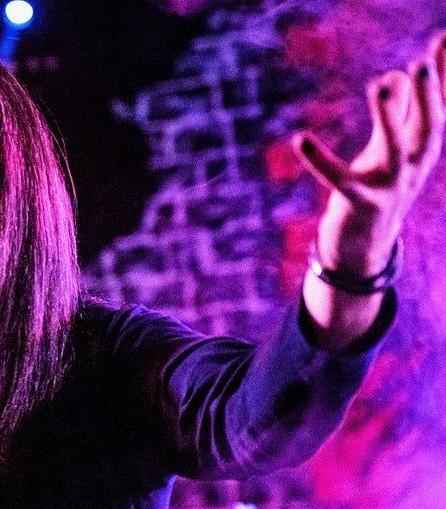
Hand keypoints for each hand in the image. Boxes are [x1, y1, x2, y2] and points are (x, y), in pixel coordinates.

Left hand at [294, 32, 445, 276]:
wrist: (364, 247)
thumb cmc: (378, 187)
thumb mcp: (390, 149)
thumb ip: (398, 113)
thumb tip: (397, 74)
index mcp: (423, 151)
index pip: (438, 108)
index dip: (442, 76)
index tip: (442, 38)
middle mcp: (414, 168)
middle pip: (429, 127)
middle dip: (427, 95)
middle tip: (421, 62)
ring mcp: (389, 187)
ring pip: (394, 149)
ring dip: (388, 117)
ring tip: (379, 86)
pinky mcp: (358, 203)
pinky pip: (339, 179)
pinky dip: (321, 160)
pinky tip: (300, 139)